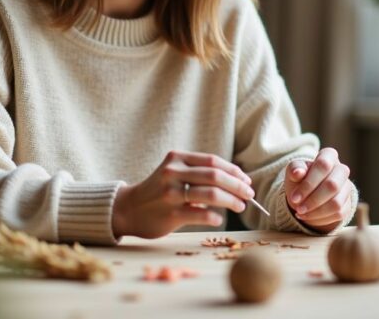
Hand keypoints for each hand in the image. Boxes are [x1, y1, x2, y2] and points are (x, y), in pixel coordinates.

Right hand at [112, 150, 255, 238]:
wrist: (128, 209)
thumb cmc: (158, 191)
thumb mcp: (173, 172)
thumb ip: (197, 172)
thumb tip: (236, 180)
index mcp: (176, 158)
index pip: (213, 161)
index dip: (234, 171)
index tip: (246, 181)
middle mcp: (173, 173)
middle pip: (215, 176)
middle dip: (238, 186)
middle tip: (249, 195)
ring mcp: (170, 194)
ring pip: (212, 194)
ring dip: (232, 201)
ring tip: (240, 206)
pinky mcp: (170, 214)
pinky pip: (201, 215)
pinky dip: (215, 217)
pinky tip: (219, 219)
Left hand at [284, 148, 352, 232]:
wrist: (306, 195)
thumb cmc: (299, 179)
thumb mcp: (293, 172)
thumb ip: (294, 169)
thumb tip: (298, 173)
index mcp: (329, 156)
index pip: (323, 165)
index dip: (309, 183)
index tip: (294, 197)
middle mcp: (341, 170)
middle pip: (332, 185)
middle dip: (313, 200)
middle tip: (298, 208)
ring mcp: (347, 187)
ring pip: (336, 203)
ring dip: (316, 212)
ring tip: (301, 213)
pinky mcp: (348, 204)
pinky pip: (338, 214)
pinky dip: (320, 218)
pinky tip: (308, 217)